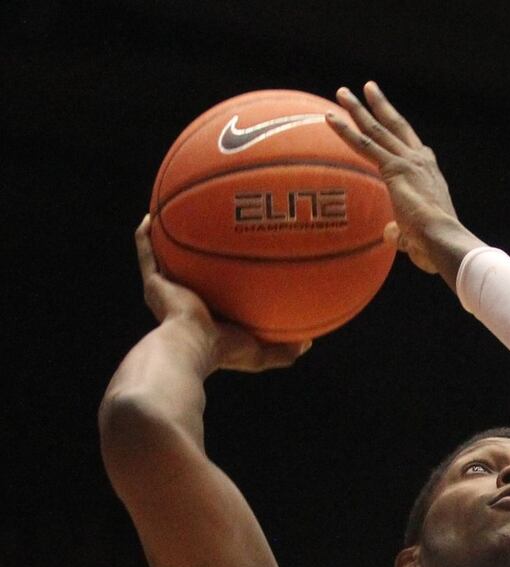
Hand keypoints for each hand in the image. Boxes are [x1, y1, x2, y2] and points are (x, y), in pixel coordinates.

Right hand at [135, 217, 308, 372]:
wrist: (191, 347)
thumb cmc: (224, 352)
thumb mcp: (261, 353)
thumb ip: (285, 350)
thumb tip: (308, 341)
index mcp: (205, 314)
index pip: (217, 291)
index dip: (224, 276)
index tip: (239, 259)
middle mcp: (183, 299)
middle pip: (190, 270)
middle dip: (197, 252)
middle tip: (211, 229)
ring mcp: (166, 289)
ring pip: (164, 256)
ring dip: (167, 237)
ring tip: (174, 212)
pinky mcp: (153, 282)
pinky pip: (146, 251)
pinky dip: (145, 235)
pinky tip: (150, 216)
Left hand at [327, 82, 480, 282]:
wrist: (444, 239)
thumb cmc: (436, 245)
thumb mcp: (417, 237)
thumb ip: (401, 232)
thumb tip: (391, 234)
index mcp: (430, 175)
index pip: (414, 148)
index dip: (401, 134)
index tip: (390, 119)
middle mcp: (421, 162)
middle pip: (397, 127)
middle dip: (380, 106)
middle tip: (368, 88)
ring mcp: (408, 162)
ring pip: (378, 129)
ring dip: (358, 109)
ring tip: (342, 92)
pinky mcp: (394, 169)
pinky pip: (364, 145)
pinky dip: (345, 130)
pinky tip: (329, 117)